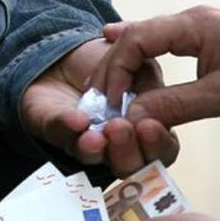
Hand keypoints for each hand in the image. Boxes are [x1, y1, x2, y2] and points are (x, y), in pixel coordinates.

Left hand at [21, 39, 179, 176]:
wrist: (74, 53)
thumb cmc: (116, 65)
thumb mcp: (145, 66)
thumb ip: (153, 84)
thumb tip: (151, 100)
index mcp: (149, 129)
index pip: (162, 150)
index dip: (158, 143)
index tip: (150, 126)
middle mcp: (119, 144)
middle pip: (129, 166)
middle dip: (127, 151)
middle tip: (121, 128)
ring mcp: (87, 142)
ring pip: (93, 159)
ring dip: (96, 148)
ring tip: (96, 136)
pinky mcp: (57, 132)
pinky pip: (61, 135)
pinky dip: (69, 127)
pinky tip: (77, 121)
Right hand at [91, 5, 219, 125]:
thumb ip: (174, 104)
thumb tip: (133, 115)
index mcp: (194, 24)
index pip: (138, 38)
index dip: (117, 70)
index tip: (111, 102)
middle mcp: (193, 21)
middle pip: (139, 37)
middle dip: (114, 67)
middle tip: (97, 97)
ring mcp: (201, 31)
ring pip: (151, 42)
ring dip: (127, 63)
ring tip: (103, 84)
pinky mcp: (210, 45)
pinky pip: (167, 49)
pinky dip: (145, 58)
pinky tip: (130, 61)